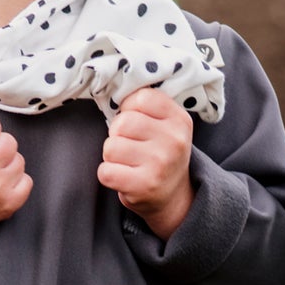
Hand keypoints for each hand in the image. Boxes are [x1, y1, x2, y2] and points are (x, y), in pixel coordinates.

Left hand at [98, 87, 193, 239]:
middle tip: (130, 146)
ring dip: (112, 156)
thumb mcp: (167, 125)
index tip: (135, 122)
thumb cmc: (161, 154)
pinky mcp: (143, 186)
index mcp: (179, 120)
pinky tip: (123, 176)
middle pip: (122, 123)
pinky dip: (108, 174)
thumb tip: (113, 86)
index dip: (128, 109)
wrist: (173, 197)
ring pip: (111, 147)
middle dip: (117, 135)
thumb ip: (147, 106)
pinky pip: (105, 171)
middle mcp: (174, 141)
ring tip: (128, 162)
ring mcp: (160, 164)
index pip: (140, 98)